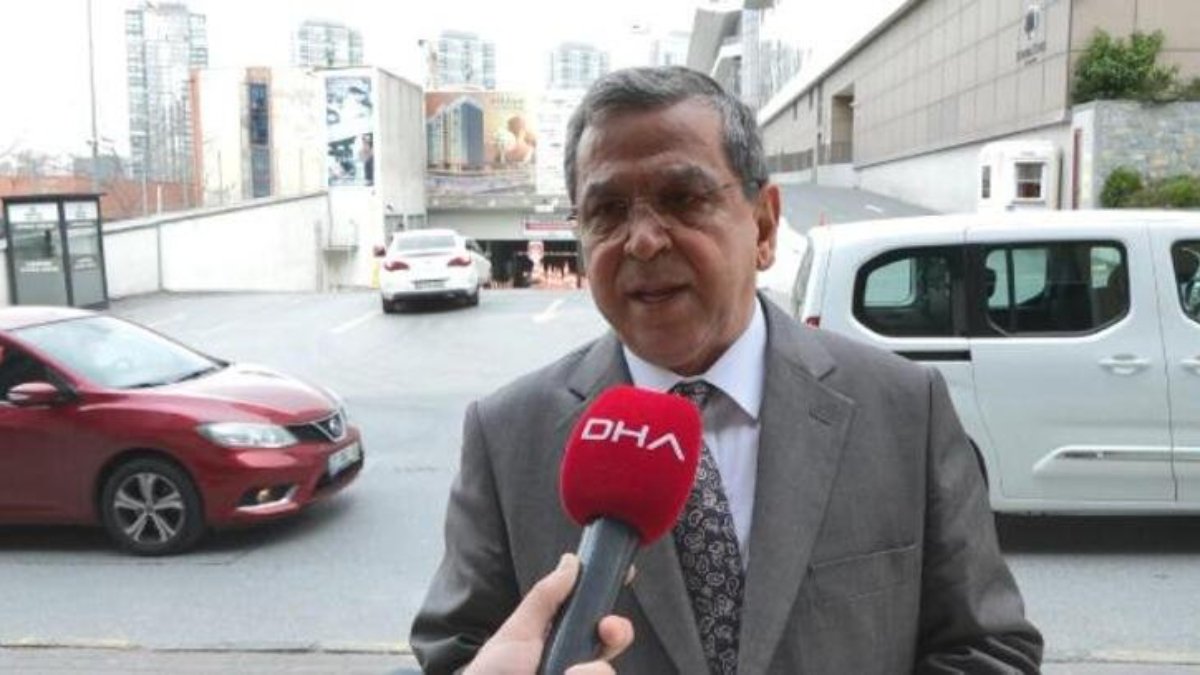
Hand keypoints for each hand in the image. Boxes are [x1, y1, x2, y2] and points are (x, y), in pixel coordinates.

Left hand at [464, 553, 633, 674]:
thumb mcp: (517, 632)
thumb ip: (545, 598)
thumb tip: (571, 562)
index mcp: (560, 639)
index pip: (594, 617)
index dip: (610, 598)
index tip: (624, 575)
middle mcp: (575, 663)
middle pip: (615, 641)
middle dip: (617, 631)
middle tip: (607, 630)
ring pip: (605, 671)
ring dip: (587, 672)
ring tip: (563, 674)